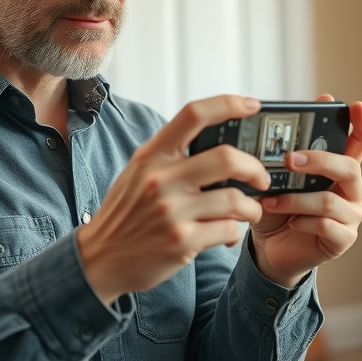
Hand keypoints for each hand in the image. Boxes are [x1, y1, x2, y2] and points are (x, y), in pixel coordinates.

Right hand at [77, 95, 271, 304]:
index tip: (252, 105)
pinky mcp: (181, 242)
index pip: (193, 114)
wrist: (100, 258)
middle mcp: (160, 179)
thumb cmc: (126, 213)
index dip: (228, 104)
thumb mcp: (138, 173)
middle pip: (226, 158)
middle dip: (255, 168)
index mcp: (151, 156)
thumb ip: (170, 157)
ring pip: (235, 200)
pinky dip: (234, 233)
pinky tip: (226, 234)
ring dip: (252, 208)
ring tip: (250, 212)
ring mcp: (171, 212)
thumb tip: (219, 142)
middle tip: (261, 178)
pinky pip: (228, 230)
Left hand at [250, 95, 361, 286]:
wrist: (271, 248)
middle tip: (290, 159)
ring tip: (271, 199)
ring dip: (296, 198)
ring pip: (329, 200)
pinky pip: (325, 225)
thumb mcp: (280, 178)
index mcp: (340, 169)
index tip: (357, 106)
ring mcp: (351, 215)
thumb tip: (282, 123)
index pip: (361, 142)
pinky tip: (288, 221)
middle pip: (349, 167)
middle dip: (318, 161)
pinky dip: (302, 221)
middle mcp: (352, 190)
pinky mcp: (343, 239)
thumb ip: (289, 153)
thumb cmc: (279, 208)